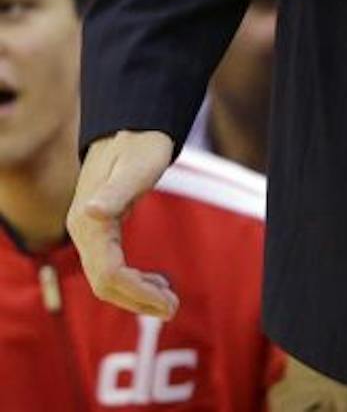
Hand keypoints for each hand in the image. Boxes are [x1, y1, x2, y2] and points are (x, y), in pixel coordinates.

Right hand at [67, 132, 178, 318]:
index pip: (108, 273)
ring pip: (107, 278)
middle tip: (175, 309)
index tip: (170, 302)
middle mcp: (83, 230)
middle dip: (137, 300)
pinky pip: (111, 265)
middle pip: (104, 282)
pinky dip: (134, 280)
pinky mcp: (100, 229)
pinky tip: (159, 283)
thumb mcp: (138, 165)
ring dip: (136, 294)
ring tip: (170, 301)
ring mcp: (89, 231)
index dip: (137, 292)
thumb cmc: (140, 143)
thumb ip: (116, 191)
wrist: (133, 125)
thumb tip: (91, 214)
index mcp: (88, 221)